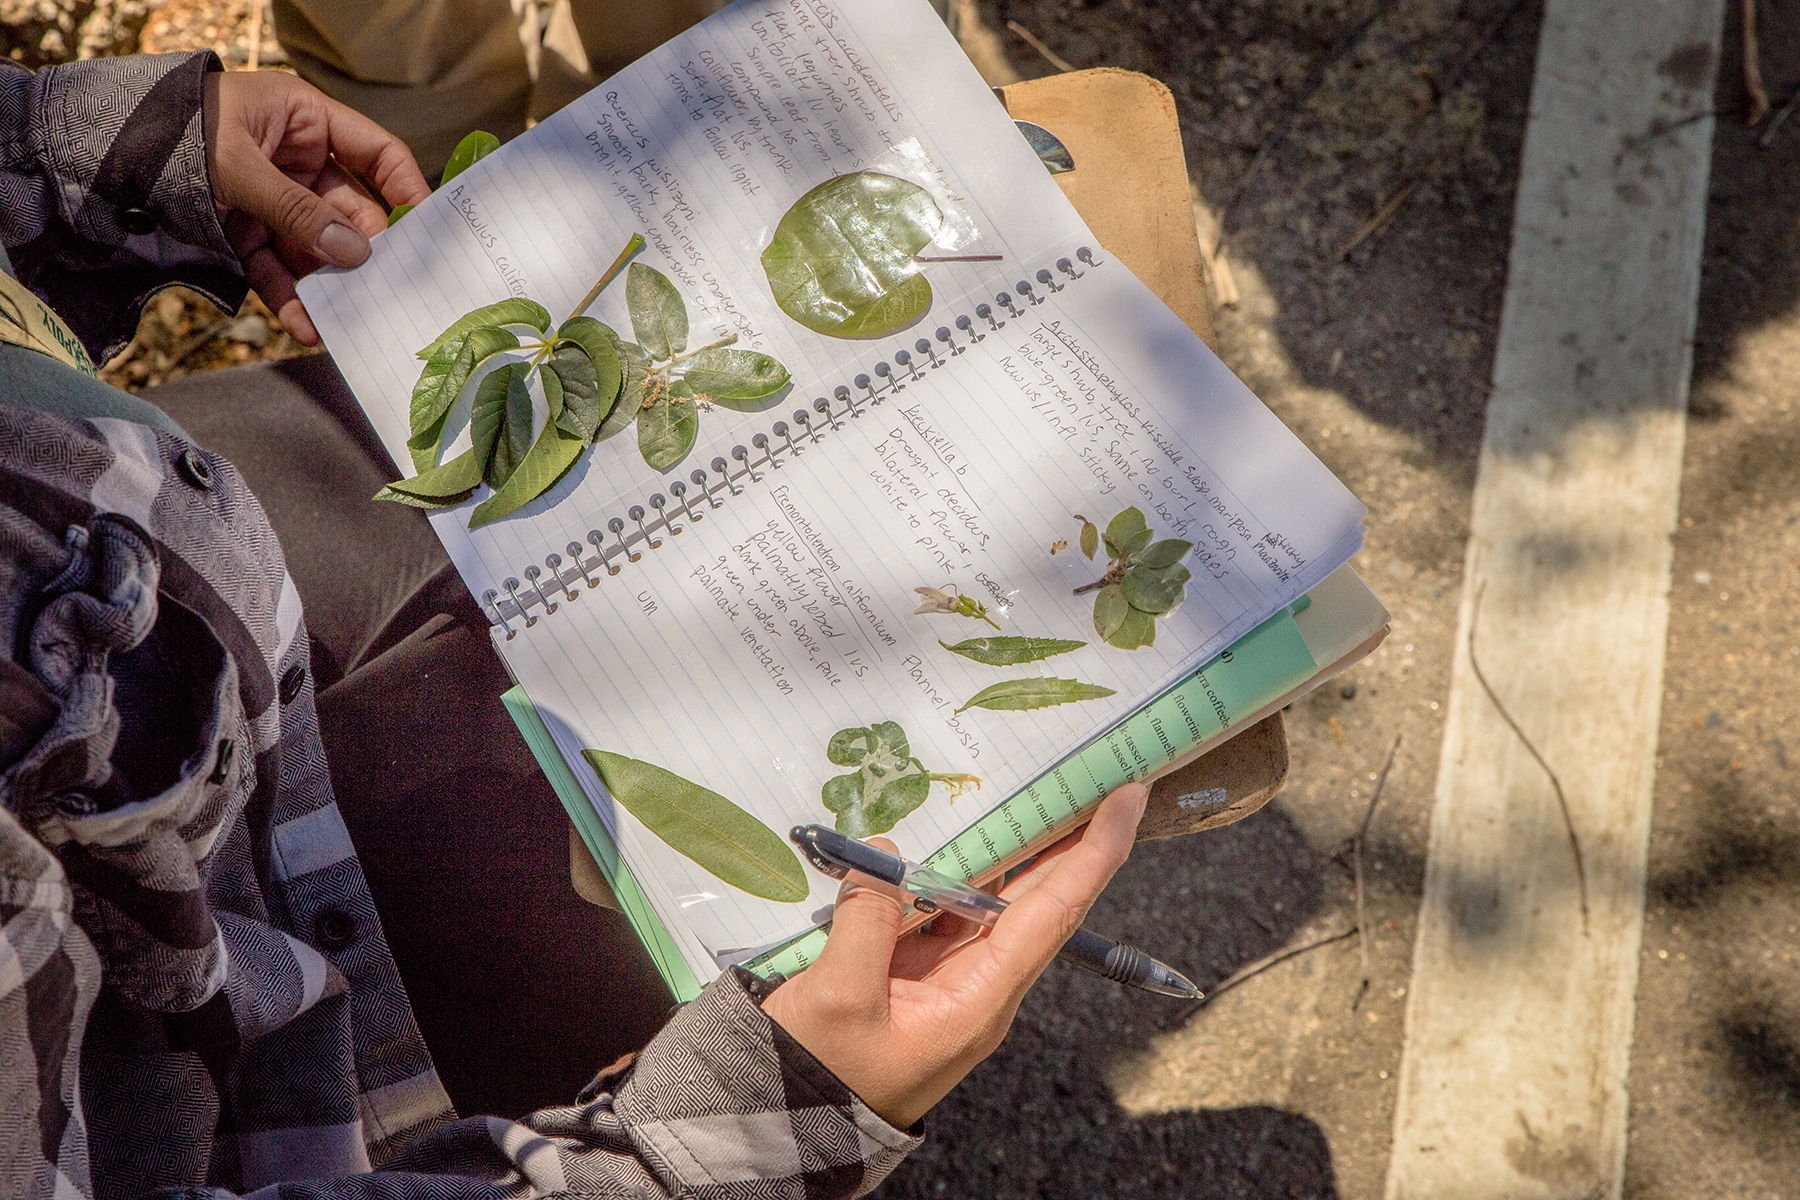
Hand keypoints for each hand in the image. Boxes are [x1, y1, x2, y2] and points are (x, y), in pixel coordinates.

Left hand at [202, 71, 429, 343]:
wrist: (96, 151)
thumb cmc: (175, 133)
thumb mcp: (239, 167)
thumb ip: (298, 211)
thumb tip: (354, 252)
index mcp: (307, 122)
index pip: (377, 154)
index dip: (406, 190)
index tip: (427, 233)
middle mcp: (298, 161)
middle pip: (350, 212)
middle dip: (362, 253)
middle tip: (383, 292)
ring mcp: (274, 200)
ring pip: (316, 248)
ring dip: (329, 286)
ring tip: (344, 322)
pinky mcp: (247, 233)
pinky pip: (278, 269)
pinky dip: (291, 298)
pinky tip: (305, 326)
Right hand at [760, 781, 1147, 1127]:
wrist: (788, 1131)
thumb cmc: (821, 1078)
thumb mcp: (840, 997)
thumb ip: (867, 918)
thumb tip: (886, 851)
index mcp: (981, 1000)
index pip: (1056, 911)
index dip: (1095, 852)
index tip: (1128, 798)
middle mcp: (980, 987)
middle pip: (1038, 899)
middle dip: (1067, 835)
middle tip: (1090, 771)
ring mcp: (950, 980)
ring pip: (990, 900)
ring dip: (1007, 846)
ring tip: (1032, 785)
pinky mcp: (916, 976)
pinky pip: (943, 912)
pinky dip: (946, 871)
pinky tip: (948, 834)